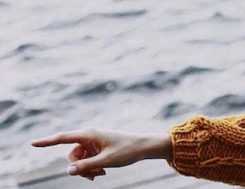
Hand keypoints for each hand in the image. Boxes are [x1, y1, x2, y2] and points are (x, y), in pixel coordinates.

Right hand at [31, 128, 170, 180]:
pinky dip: (91, 167)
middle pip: (71, 154)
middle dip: (78, 167)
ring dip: (86, 169)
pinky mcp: (97, 147)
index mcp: (89, 134)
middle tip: (93, 177)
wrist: (144, 147)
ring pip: (79, 159)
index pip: (63, 138)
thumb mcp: (107, 162)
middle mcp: (89, 136)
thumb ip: (87, 167)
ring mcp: (93, 142)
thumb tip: (68, 171)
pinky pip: (87, 159)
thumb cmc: (128, 151)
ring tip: (101, 174)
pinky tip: (102, 172)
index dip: (46, 142)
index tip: (32, 143)